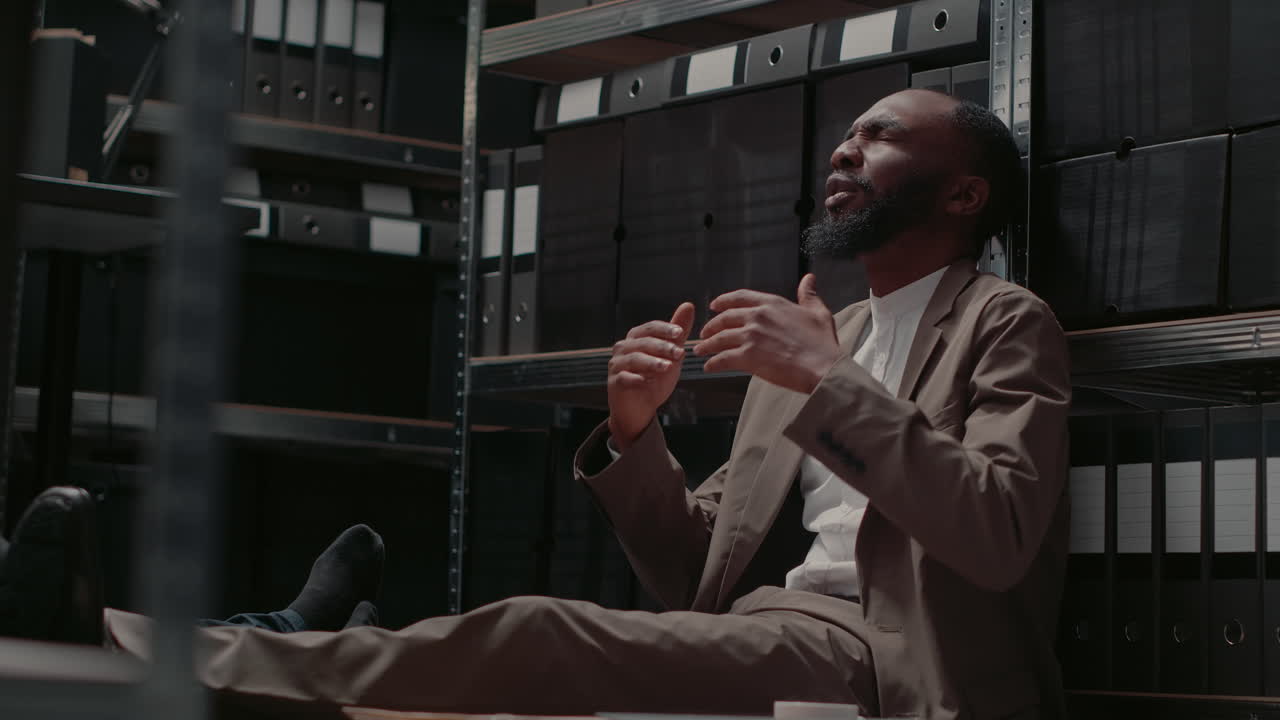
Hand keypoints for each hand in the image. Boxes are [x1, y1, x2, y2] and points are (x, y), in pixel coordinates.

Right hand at [607, 302, 694, 450]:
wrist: (641, 408)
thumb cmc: (655, 379)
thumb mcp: (671, 355)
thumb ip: (678, 333)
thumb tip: (688, 305)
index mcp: (636, 338)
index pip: (650, 328)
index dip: (664, 329)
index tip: (680, 333)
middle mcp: (623, 348)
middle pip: (643, 342)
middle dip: (662, 347)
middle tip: (680, 353)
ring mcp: (617, 365)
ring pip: (634, 359)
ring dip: (651, 362)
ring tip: (667, 367)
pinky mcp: (614, 383)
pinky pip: (623, 378)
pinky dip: (634, 378)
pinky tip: (646, 381)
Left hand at [693, 274, 839, 393]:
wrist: (823, 368)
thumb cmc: (822, 344)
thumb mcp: (818, 313)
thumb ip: (809, 295)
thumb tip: (809, 279)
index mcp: (772, 303)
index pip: (740, 297)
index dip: (723, 301)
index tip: (714, 306)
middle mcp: (757, 316)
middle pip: (725, 318)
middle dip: (712, 326)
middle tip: (705, 333)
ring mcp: (751, 336)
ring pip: (720, 338)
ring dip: (707, 345)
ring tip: (701, 350)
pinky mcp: (748, 356)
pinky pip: (723, 359)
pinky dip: (713, 363)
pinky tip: (709, 367)